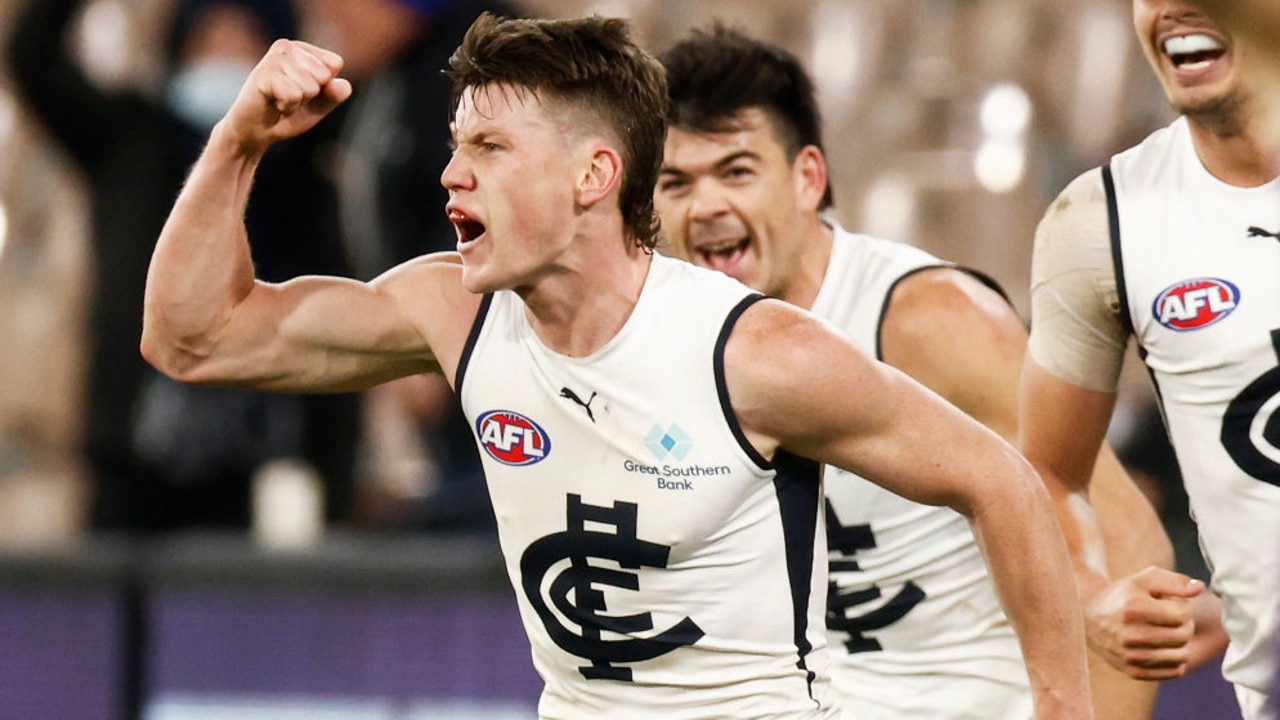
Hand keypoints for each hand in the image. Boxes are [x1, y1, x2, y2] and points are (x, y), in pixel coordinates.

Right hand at [221, 39, 351, 154]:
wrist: (255, 131)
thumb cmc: (288, 114)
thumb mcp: (319, 105)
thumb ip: (334, 95)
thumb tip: (341, 84)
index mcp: (302, 49)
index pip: (334, 63)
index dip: (324, 86)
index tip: (303, 92)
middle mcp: (287, 47)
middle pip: (323, 75)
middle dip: (310, 95)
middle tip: (289, 98)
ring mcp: (273, 58)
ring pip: (310, 86)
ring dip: (297, 102)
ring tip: (280, 100)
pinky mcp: (262, 73)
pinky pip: (294, 95)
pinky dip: (287, 106)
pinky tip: (273, 103)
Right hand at [1083, 566, 1202, 679]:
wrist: (1090, 614)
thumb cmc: (1125, 594)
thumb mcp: (1145, 579)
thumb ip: (1175, 581)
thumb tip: (1199, 588)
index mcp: (1134, 609)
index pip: (1183, 614)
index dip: (1183, 607)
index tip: (1171, 603)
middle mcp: (1130, 635)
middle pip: (1183, 635)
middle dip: (1184, 624)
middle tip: (1171, 618)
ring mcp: (1130, 656)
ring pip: (1181, 656)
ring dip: (1181, 643)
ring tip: (1168, 632)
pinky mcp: (1133, 671)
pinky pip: (1173, 672)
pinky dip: (1176, 660)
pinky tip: (1165, 647)